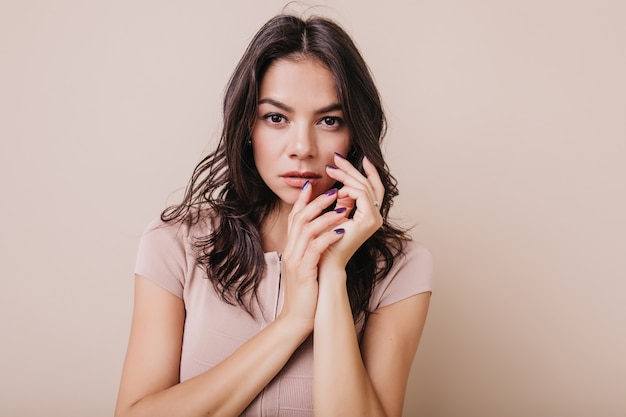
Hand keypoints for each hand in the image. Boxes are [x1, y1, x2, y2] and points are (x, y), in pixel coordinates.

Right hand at [278, 181, 347, 328]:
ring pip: (306, 230)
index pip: (294, 217)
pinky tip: (341, 231)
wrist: (297, 319)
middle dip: (317, 202)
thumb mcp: (307, 266)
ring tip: (342, 208)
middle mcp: (290, 251)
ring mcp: (295, 260)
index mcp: (291, 248)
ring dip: (325, 217)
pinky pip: (314, 249)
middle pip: (299, 218)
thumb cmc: (306, 293)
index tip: (313, 185)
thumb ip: (311, 248)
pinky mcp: (303, 272)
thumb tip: (324, 233)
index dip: (302, 200)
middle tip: (334, 191)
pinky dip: (327, 237)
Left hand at [320, 153, 383, 270]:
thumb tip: (339, 186)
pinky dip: (349, 189)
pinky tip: (337, 190)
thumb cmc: (326, 239)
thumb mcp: (334, 212)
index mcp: (370, 214)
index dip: (366, 172)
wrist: (325, 260)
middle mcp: (376, 216)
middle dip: (352, 169)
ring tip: (330, 170)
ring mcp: (375, 219)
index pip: (372, 187)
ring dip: (346, 176)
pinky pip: (362, 196)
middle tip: (336, 158)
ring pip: (364, 187)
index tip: (357, 158)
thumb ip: (340, 199)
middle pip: (368, 184)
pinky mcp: (368, 221)